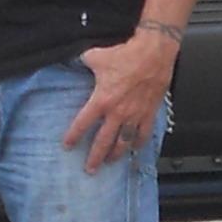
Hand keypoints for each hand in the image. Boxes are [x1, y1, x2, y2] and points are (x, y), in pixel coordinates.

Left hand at [65, 29, 177, 171]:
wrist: (153, 52)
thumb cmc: (126, 54)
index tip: (67, 145)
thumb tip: (76, 59)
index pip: (83, 123)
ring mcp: (135, 115)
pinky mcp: (150, 112)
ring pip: (124, 142)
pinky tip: (135, 149)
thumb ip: (83, 61)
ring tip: (110, 162)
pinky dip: (139, 143)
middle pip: (103, 141)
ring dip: (116, 154)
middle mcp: (118, 112)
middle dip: (95, 157)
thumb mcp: (96, 56)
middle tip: (89, 169)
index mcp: (102, 100)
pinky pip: (144, 134)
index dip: (73, 136)